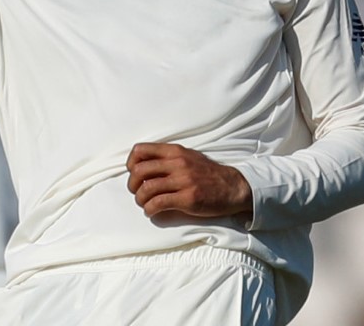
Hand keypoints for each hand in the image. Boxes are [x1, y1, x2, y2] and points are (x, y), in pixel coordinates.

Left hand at [126, 142, 252, 220]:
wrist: (233, 186)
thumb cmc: (207, 173)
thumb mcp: (187, 156)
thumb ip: (167, 157)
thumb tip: (143, 164)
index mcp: (174, 151)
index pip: (140, 150)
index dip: (131, 163)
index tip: (134, 174)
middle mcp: (177, 163)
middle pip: (139, 171)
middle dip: (132, 185)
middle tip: (137, 192)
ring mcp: (182, 181)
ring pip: (147, 189)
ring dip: (140, 199)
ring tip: (145, 204)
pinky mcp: (187, 198)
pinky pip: (158, 203)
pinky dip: (149, 209)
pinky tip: (151, 212)